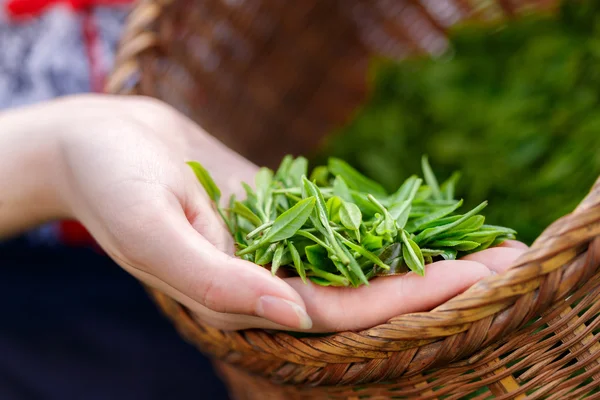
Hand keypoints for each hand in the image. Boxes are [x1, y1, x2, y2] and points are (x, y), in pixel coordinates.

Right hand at [1, 94, 527, 332]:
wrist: (102, 141)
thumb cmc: (111, 186)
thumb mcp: (152, 232)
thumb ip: (217, 282)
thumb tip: (291, 315)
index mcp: (240, 301)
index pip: (338, 312)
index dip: (405, 300)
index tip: (470, 282)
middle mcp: (267, 282)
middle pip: (365, 292)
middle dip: (435, 280)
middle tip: (508, 262)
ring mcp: (278, 246)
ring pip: (362, 259)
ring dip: (421, 251)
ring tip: (486, 242)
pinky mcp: (282, 212)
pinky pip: (342, 222)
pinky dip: (386, 220)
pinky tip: (429, 216)